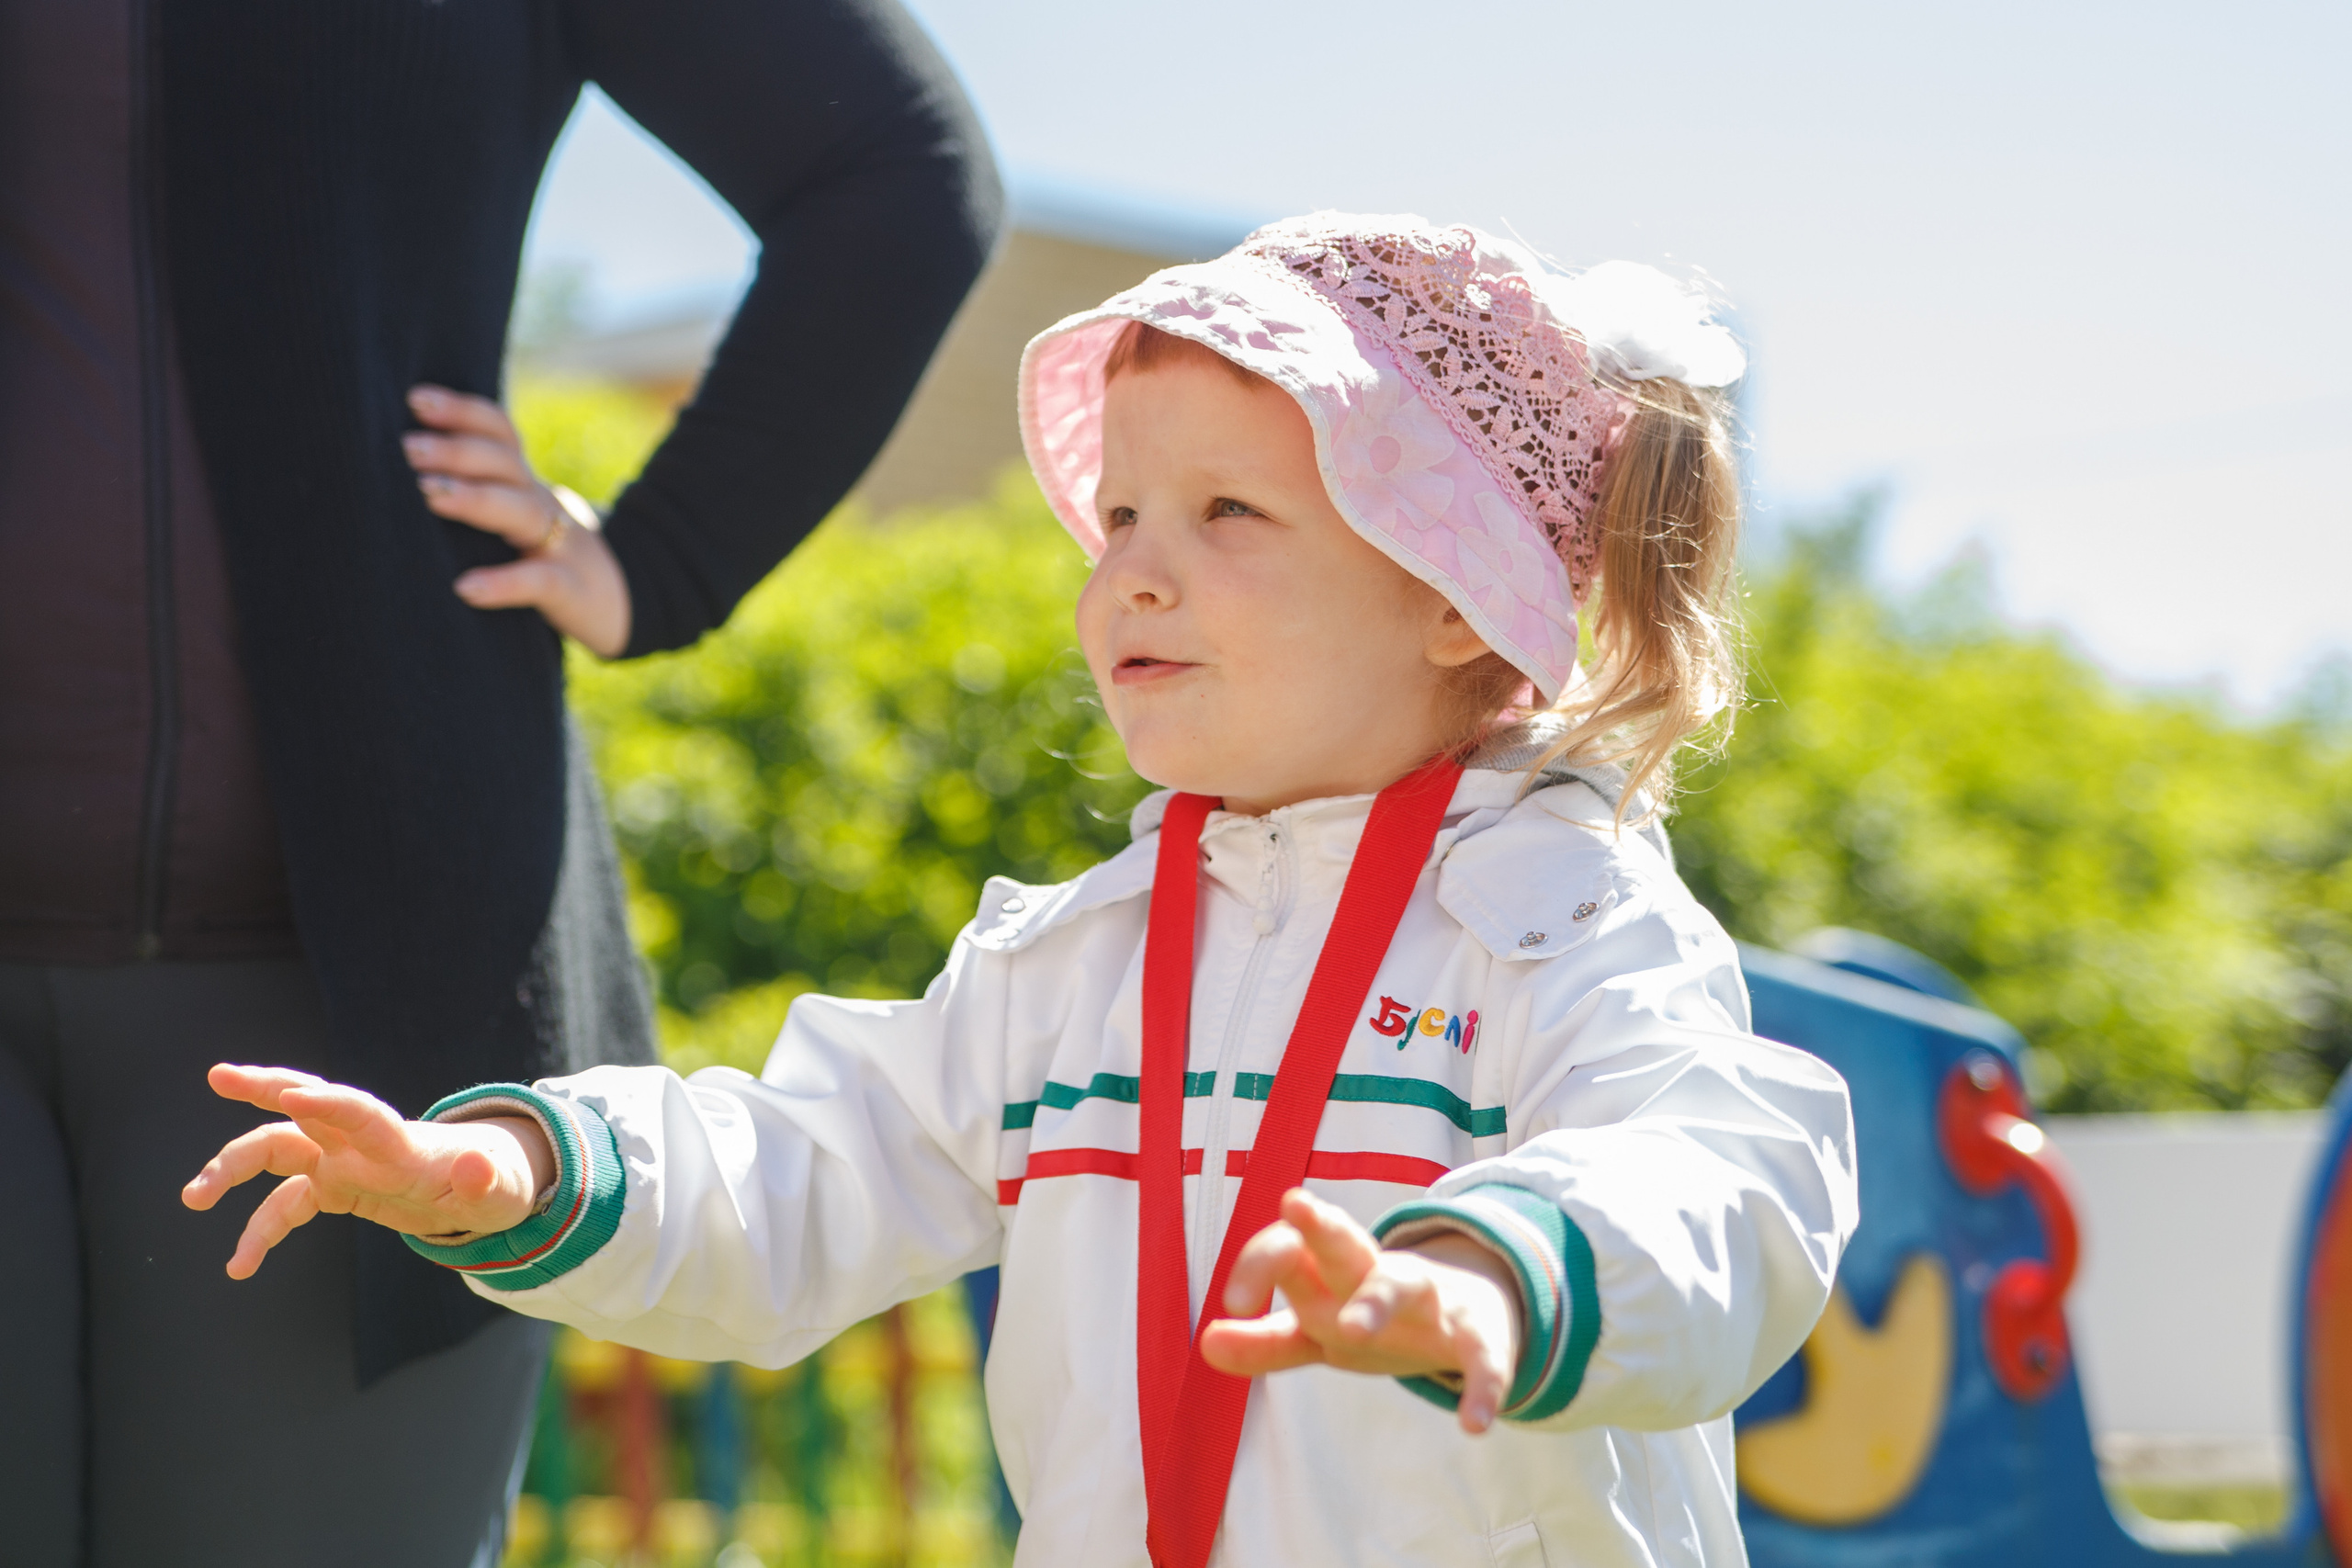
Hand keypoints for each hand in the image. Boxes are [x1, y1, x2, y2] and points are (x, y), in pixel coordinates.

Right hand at [182, 1064, 556, 1279]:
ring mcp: (342, 1163)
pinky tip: (238, 1268)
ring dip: (233, 1168)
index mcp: (401, 1143)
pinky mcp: (334, 1187)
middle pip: (305, 1108)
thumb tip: (480, 1170)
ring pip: (277, 1150)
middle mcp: (362, 1145)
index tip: (290, 1094)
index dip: (328, 1103)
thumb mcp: (501, 1191)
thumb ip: (485, 1181)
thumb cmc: (495, 1185)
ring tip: (193, 1199)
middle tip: (217, 1075)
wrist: (484, 1188)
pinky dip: (258, 1232)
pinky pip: (284, 1205)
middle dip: (263, 1087)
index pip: (361, 1113)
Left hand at [404, 384, 631, 656]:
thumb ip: (473, 492)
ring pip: (521, 511)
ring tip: (428, 495)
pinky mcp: (571, 590)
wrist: (620, 604)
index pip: (499, 432)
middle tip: (409, 448)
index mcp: (523, 482)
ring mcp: (560, 545)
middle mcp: (541, 503)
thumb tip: (399, 474)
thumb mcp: (513, 517)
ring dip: (475, 499)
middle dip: (457, 450)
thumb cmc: (541, 559)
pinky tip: (466, 588)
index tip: (416, 400)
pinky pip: (539, 581)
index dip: (462, 411)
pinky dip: (503, 583)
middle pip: (505, 463)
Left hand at [1198, 1189, 1523, 1433]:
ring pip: (1402, 1284)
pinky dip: (1483, 1383)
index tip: (1229, 1300)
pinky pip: (1481, 1355)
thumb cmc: (1375, 1315)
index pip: (1289, 1248)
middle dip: (1321, 1227)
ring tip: (1353, 1331)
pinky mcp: (1476, 1331)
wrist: (1474, 1311)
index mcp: (1332, 1273)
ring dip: (1377, 1301)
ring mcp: (1429, 1299)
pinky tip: (1475, 1424)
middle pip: (1343, 1244)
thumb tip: (1205, 1344)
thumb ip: (1265, 1341)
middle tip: (1294, 1204)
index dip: (1258, 1264)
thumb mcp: (1318, 1330)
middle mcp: (1376, 1275)